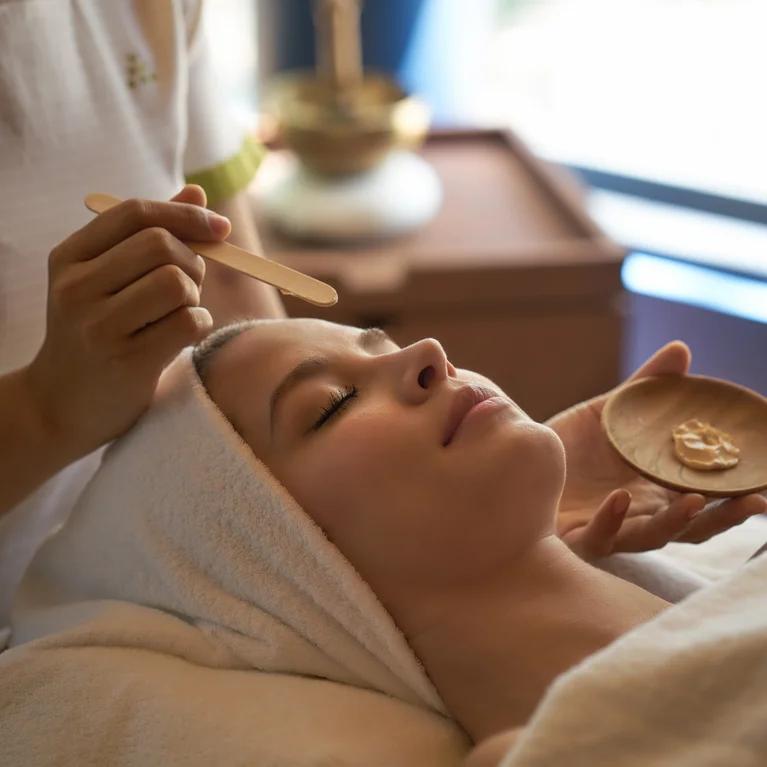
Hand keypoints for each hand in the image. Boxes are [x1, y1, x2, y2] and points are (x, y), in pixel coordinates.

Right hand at [24, 185, 229, 460]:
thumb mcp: (106, 280)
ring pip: (178, 283)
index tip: (219, 229)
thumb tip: (198, 191)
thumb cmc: (94, 336)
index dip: (185, 213)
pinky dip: (199, 325)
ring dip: (195, 297)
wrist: (58, 407)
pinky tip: (183, 336)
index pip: (134, 213)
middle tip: (190, 287)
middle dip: (193, 262)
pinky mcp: (127, 361)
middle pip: (161, 245)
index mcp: (69, 257)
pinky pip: (189, 322)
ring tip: (180, 314)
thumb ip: (149, 235)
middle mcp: (76, 287)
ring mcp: (98, 326)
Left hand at [548, 342, 766, 559]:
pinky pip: (597, 535)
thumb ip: (646, 387)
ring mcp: (610, 527)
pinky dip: (610, 520)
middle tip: (757, 501)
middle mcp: (640, 513)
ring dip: (676, 522)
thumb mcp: (609, 412)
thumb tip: (681, 350)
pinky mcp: (575, 535)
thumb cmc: (569, 443)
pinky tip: (618, 499)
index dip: (739, 493)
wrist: (519, 461)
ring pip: (652, 536)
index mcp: (655, 488)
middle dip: (726, 516)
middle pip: (692, 524)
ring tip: (695, 503)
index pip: (707, 495)